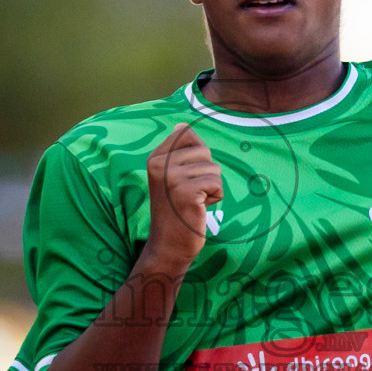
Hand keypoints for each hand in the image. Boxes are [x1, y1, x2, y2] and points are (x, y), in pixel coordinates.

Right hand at [145, 122, 222, 268]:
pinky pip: (217, 184)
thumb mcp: (171, 177)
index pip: (186, 133)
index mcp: (154, 158)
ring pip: (213, 169)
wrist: (169, 245)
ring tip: (193, 202)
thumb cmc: (176, 210)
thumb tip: (182, 125)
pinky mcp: (187, 192)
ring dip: (210, 187)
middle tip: (189, 194)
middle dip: (205, 173)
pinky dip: (215, 198)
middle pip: (204, 151)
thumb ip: (178, 152)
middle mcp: (159, 165)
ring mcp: (172, 178)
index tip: (184, 177)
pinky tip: (198, 208)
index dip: (196, 155)